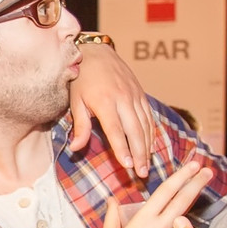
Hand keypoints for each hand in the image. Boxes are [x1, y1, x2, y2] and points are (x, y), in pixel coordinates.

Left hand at [69, 42, 152, 176]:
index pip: (116, 130)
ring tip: (147, 166)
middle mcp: (123, 99)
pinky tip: (150, 147)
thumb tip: (75, 148)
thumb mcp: (76, 102)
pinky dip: (151, 133)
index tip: (128, 165)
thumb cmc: (82, 79)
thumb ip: (80, 126)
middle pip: (135, 131)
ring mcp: (134, 96)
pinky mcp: (140, 94)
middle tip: (142, 174)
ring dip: (148, 147)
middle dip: (140, 154)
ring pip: (145, 125)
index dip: (123, 149)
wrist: (96, 52)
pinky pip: (149, 117)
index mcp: (105, 102)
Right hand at [99, 161, 211, 227]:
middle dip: (197, 182)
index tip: (192, 167)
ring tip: (201, 198)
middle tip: (207, 171)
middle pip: (184, 199)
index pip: (167, 191)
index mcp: (144, 220)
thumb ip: (112, 217)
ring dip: (195, 209)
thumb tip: (113, 200)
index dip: (181, 176)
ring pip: (189, 221)